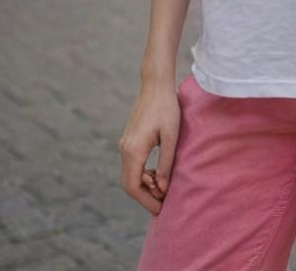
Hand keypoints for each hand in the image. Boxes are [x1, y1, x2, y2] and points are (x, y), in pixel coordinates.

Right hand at [118, 80, 181, 214]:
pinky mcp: (128, 140)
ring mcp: (124, 144)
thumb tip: (163, 188)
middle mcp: (125, 149)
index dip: (146, 201)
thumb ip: (166, 163)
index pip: (133, 186)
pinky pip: (131, 164)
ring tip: (163, 186)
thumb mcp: (171, 136)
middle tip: (163, 202)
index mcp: (134, 150)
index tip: (161, 209)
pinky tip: (157, 172)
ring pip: (129, 175)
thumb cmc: (167, 108)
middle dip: (144, 196)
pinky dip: (141, 174)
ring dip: (143, 185)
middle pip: (128, 184)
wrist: (155, 84)